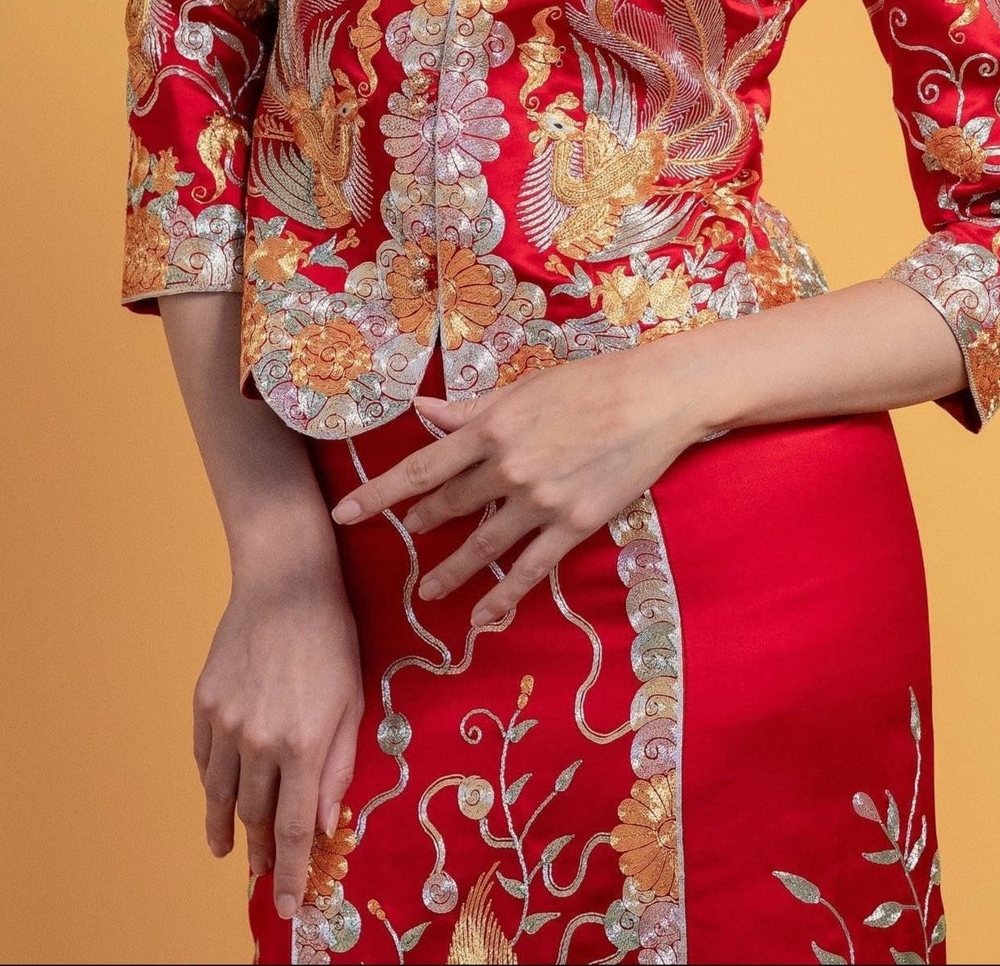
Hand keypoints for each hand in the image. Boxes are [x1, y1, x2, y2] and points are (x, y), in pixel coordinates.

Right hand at [193, 558, 362, 921]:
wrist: (285, 584)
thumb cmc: (332, 640)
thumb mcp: (354, 704)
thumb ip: (339, 769)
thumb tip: (325, 825)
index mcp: (305, 744)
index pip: (295, 829)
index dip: (290, 873)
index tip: (287, 905)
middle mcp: (260, 740)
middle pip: (257, 817)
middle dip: (262, 853)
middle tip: (264, 874)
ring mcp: (226, 722)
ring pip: (223, 794)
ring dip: (228, 828)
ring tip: (231, 850)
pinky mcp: (204, 703)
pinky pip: (205, 759)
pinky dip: (213, 784)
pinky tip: (220, 796)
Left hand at [329, 344, 715, 632]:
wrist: (654, 398)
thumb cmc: (589, 383)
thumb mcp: (523, 389)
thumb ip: (469, 409)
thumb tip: (422, 410)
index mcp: (490, 429)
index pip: (420, 468)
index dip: (379, 494)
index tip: (346, 513)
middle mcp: (507, 468)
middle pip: (449, 506)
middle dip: (423, 524)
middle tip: (409, 536)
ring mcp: (539, 500)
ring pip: (482, 545)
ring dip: (452, 570)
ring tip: (428, 590)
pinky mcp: (572, 524)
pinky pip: (529, 568)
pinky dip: (503, 595)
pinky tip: (485, 616)